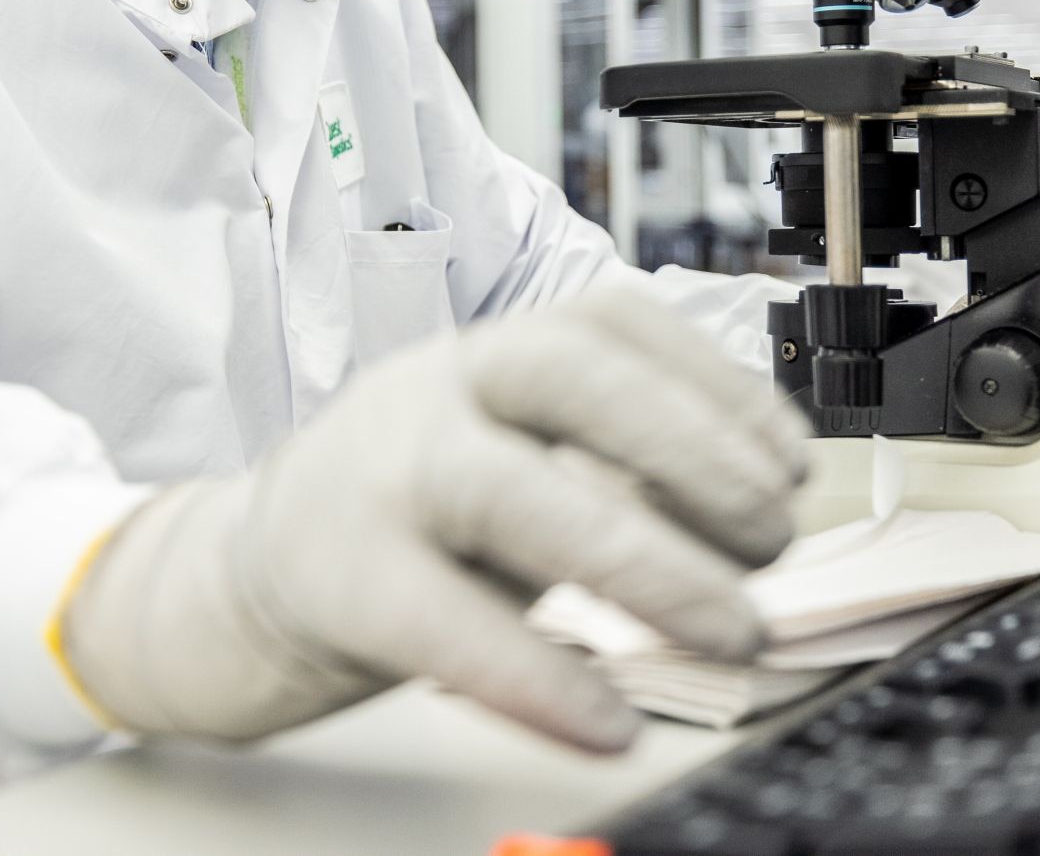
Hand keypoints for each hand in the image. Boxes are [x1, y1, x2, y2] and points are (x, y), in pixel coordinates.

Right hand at [59, 288, 808, 749]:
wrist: (250, 570)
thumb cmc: (415, 511)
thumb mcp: (513, 452)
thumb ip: (614, 463)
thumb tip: (759, 501)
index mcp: (491, 350)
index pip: (613, 320)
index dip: (718, 381)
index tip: (790, 458)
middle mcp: (436, 390)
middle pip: (569, 378)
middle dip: (693, 451)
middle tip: (773, 541)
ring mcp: (382, 478)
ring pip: (514, 493)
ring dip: (645, 563)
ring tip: (732, 627)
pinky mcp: (343, 582)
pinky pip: (447, 625)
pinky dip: (539, 677)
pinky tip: (608, 720)